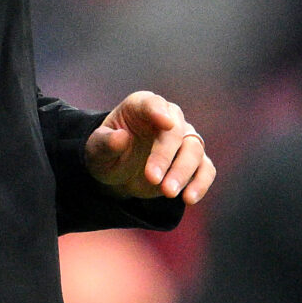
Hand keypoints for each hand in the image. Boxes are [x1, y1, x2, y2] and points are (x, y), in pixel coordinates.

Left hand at [85, 91, 214, 204]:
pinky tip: (189, 199)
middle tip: (153, 178)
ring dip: (183, 171)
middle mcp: (168, 118)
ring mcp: (184, 140)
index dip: (158, 111)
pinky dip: (201, 183)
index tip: (165, 123)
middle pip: (176, 131)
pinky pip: (206, 169)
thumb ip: (105, 142)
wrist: (119, 174)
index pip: (152, 103)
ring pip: (194, 150)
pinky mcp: (194, 162)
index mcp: (141, 106)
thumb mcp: (96, 149)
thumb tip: (121, 138)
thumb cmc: (107, 154)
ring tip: (168, 192)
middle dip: (166, 155)